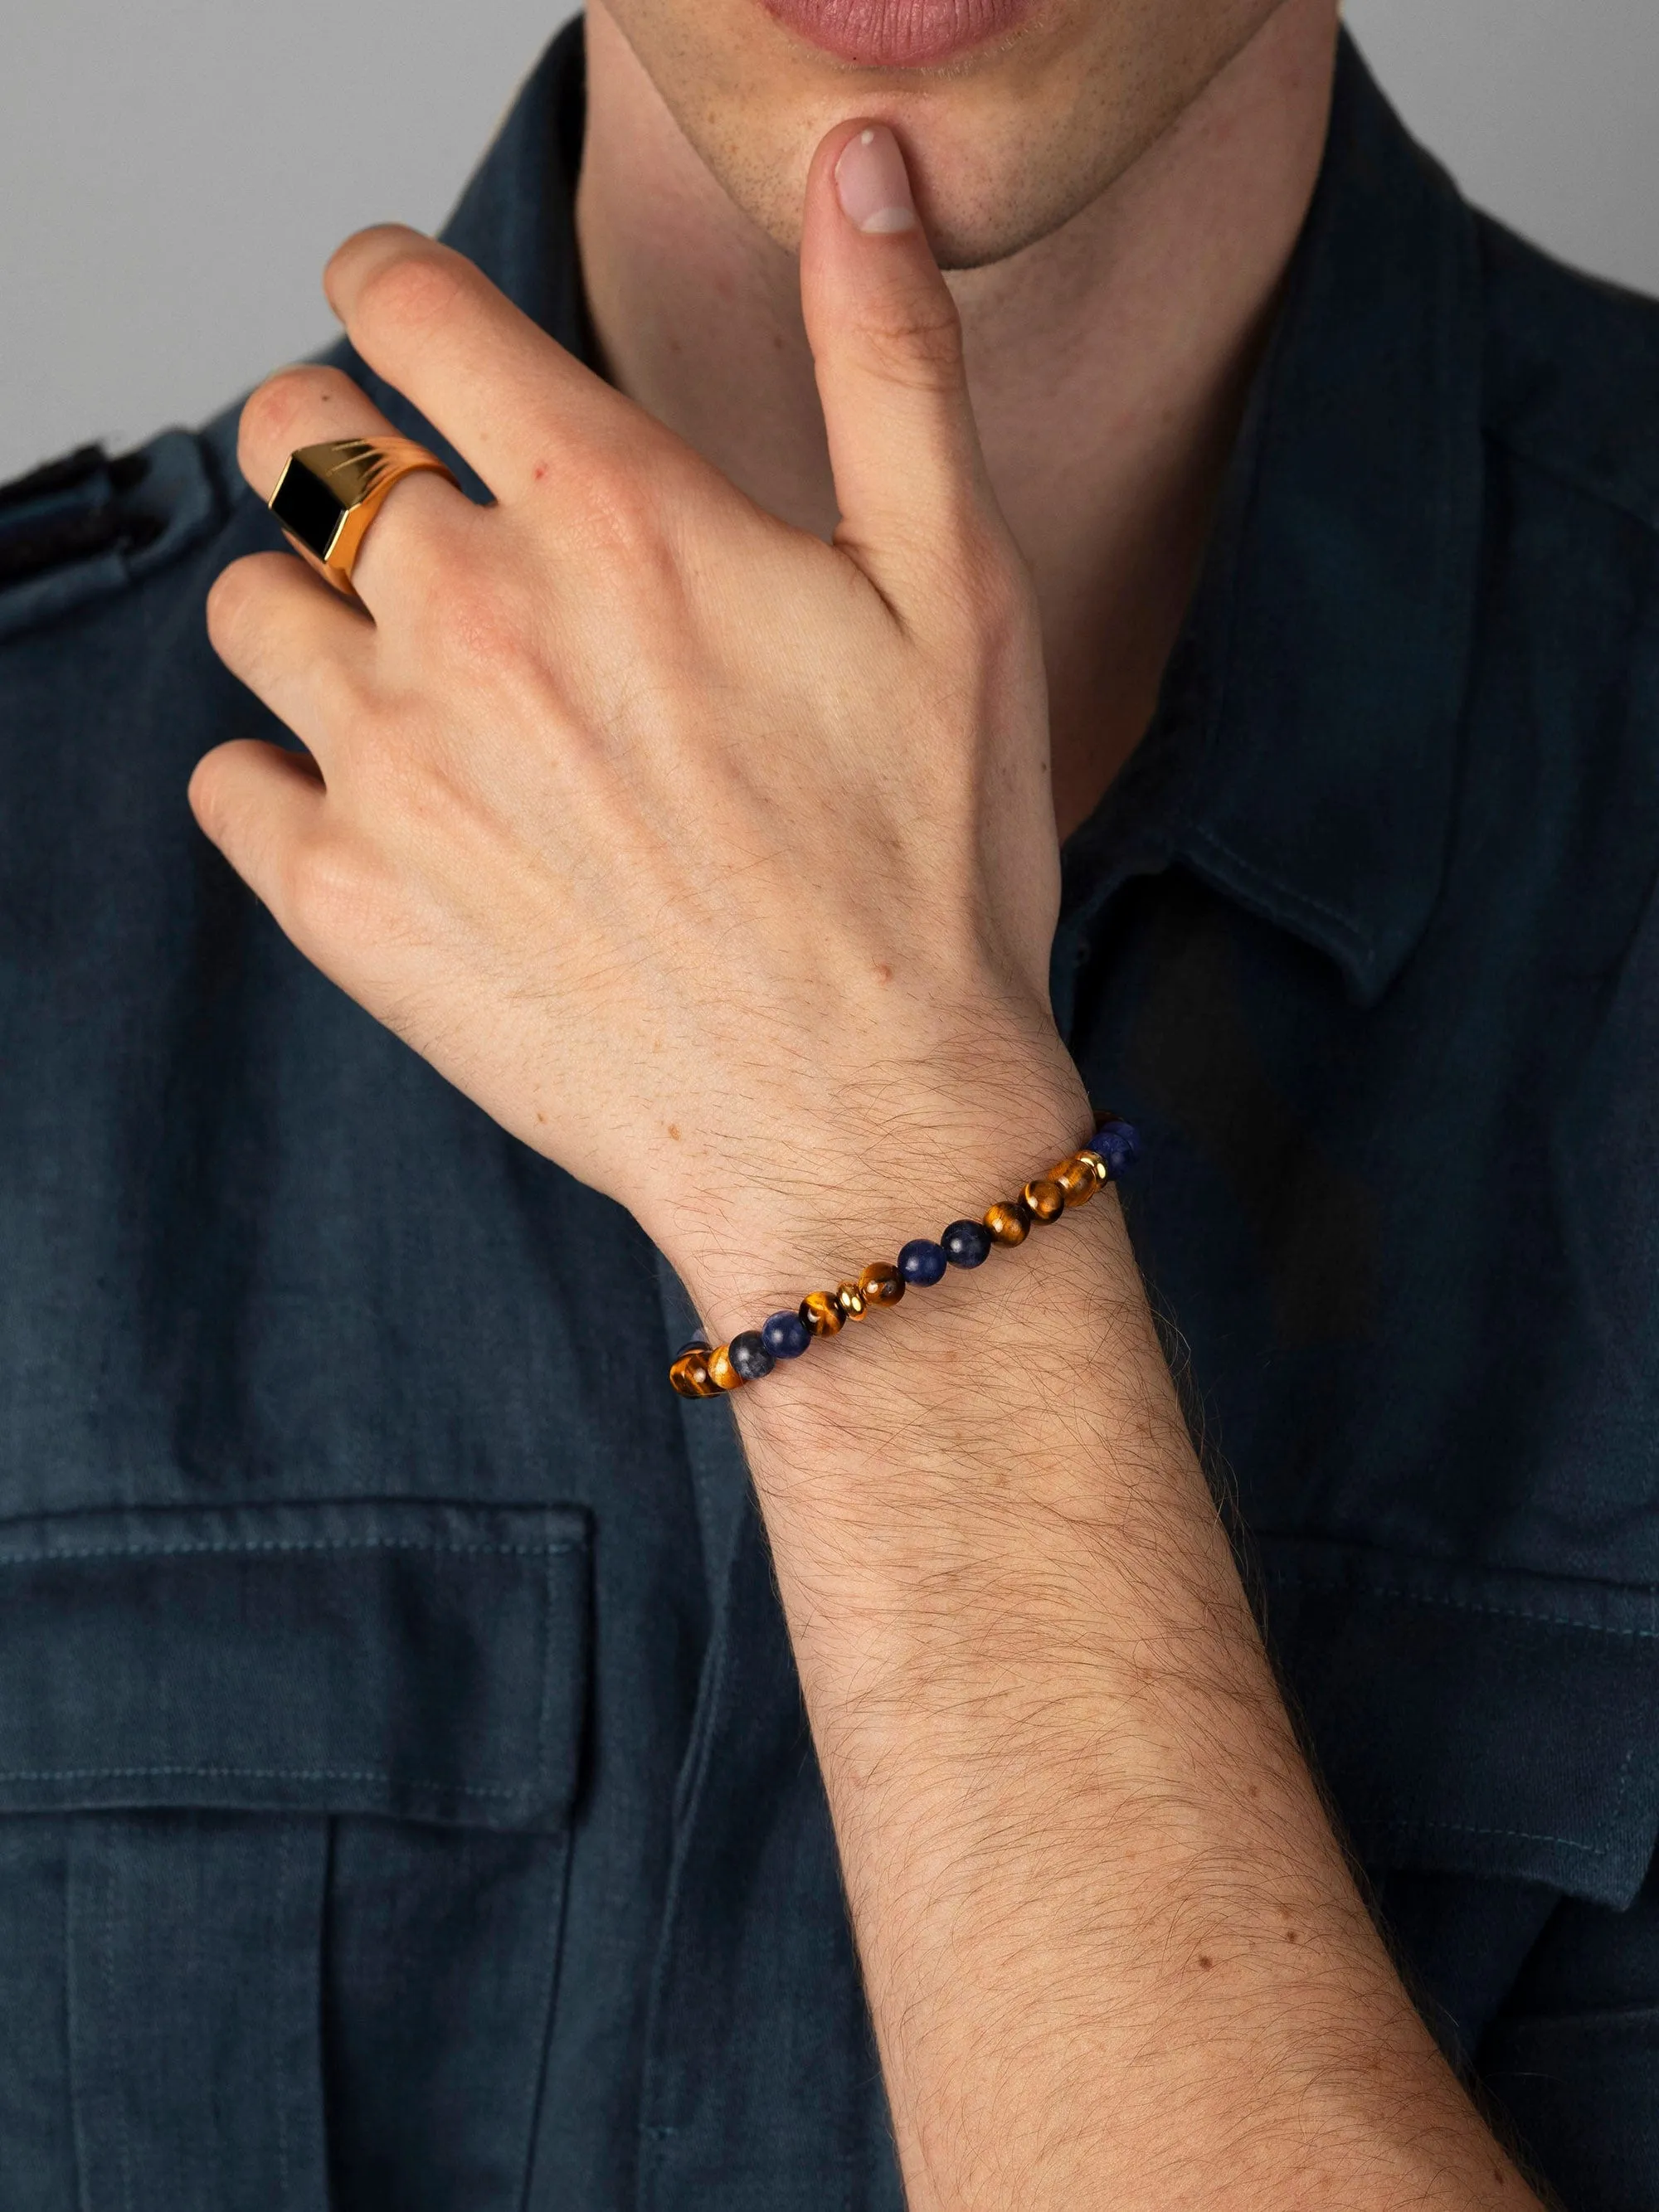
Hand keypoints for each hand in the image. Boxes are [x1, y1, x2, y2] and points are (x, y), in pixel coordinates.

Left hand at [194, 122, 1087, 1317]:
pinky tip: (400, 812)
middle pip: (293, 437)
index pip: (407, 305)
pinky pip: (230, 783)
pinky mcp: (346, 900)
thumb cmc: (924, 871)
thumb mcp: (955, 593)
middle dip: (332, 434)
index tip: (401, 319)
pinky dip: (285, 780)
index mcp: (615, 514)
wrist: (859, 1126)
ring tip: (421, 681)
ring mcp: (393, 765)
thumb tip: (864, 167)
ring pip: (249, 608)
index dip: (389, 286)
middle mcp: (474, 618)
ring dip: (313, 613)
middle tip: (401, 500)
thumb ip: (887, 362)